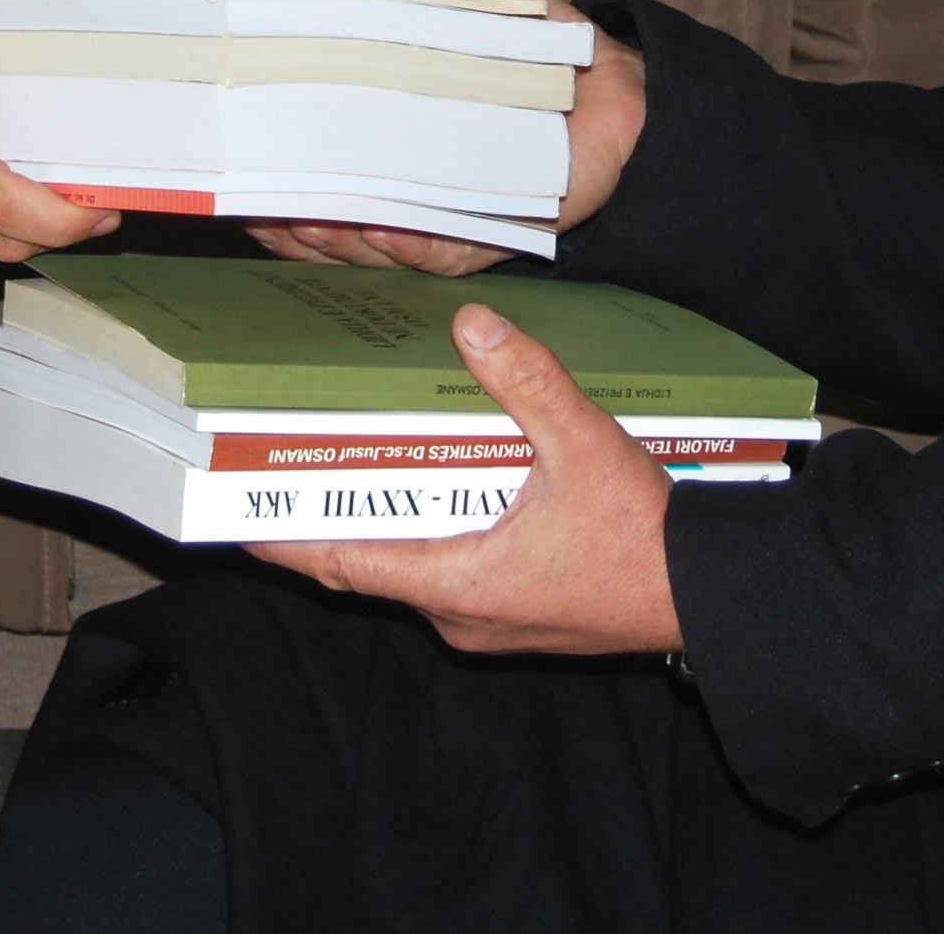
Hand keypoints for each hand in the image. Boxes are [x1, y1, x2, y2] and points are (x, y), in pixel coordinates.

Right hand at [250, 0, 646, 275]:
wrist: (624, 94)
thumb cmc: (542, 51)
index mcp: (386, 131)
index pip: (310, 159)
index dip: (265, 165)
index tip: (226, 155)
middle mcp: (405, 182)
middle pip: (327, 214)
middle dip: (284, 214)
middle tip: (249, 198)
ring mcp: (444, 212)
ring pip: (372, 243)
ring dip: (333, 236)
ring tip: (304, 216)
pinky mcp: (492, 233)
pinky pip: (441, 249)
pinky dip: (407, 244)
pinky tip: (380, 229)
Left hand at [252, 302, 681, 655]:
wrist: (707, 597)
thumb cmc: (646, 538)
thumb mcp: (585, 445)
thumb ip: (528, 382)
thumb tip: (472, 324)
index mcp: (459, 582)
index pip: (344, 562)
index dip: (286, 537)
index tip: (235, 514)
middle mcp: (462, 613)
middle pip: (370, 562)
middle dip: (329, 514)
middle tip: (287, 462)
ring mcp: (490, 620)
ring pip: (413, 567)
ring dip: (384, 519)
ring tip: (352, 460)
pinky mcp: (518, 613)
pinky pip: (452, 572)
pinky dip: (431, 531)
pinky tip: (441, 484)